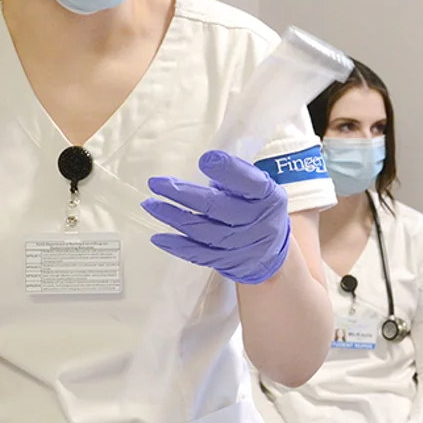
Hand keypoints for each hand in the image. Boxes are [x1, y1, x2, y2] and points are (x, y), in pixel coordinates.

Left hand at [143, 150, 291, 284]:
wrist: (272, 254)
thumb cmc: (258, 208)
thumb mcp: (259, 189)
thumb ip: (236, 178)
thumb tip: (204, 165)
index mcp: (267, 195)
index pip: (248, 182)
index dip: (228, 171)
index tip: (204, 161)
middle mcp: (257, 221)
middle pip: (217, 207)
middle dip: (183, 194)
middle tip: (156, 183)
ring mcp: (242, 245)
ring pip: (203, 231)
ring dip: (172, 217)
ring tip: (150, 204)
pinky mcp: (228, 262)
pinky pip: (199, 255)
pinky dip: (177, 246)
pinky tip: (158, 237)